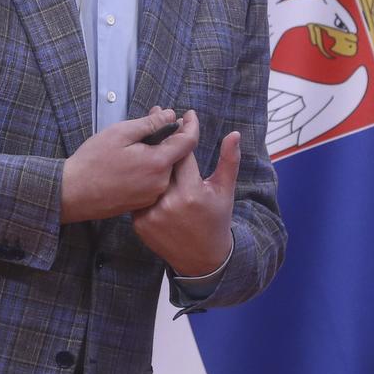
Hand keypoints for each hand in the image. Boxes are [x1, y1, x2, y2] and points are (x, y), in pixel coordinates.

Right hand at [61, 108, 196, 222]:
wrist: (72, 194)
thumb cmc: (93, 162)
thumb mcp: (120, 133)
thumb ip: (150, 124)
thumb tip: (171, 116)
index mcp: (158, 163)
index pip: (188, 142)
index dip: (192, 125)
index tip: (190, 114)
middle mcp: (160, 183)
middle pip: (176, 154)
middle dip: (170, 134)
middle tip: (155, 116)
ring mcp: (152, 195)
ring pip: (164, 167)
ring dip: (159, 150)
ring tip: (140, 137)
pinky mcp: (143, 203)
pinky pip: (154, 180)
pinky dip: (150, 166)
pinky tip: (134, 158)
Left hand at [133, 110, 238, 276]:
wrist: (202, 259)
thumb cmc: (216, 220)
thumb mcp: (224, 191)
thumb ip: (229, 161)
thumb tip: (234, 134)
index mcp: (192, 192)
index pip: (183, 154)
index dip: (183, 133)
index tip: (185, 116)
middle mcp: (169, 203)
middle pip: (161, 162)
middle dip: (162, 138)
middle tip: (161, 115)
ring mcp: (151, 215)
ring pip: (147, 177)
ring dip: (147, 158)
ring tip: (147, 139)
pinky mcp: (140, 224)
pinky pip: (138, 195)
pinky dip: (141, 183)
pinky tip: (140, 168)